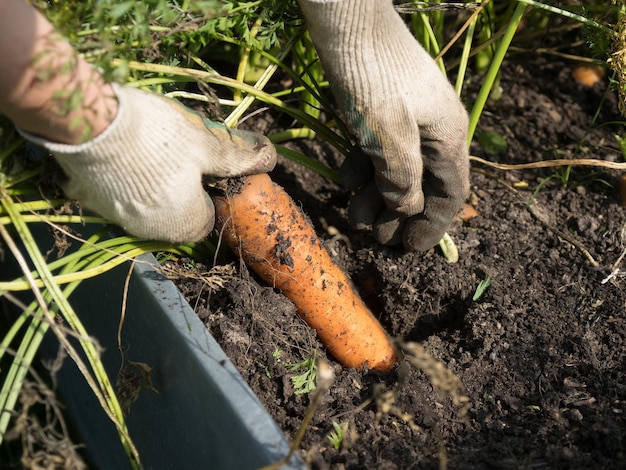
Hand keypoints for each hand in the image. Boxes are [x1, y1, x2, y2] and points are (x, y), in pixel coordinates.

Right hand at [21, 84, 275, 242]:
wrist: (88, 123)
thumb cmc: (158, 137)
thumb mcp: (206, 145)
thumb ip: (238, 157)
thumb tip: (270, 158)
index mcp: (185, 224)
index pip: (208, 220)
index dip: (211, 194)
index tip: (206, 168)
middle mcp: (151, 231)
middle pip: (178, 214)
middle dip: (183, 189)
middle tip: (181, 154)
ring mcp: (118, 219)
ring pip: (148, 206)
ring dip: (155, 185)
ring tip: (153, 150)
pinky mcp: (91, 202)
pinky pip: (120, 196)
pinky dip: (127, 181)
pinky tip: (125, 154)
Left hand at [298, 0, 469, 250]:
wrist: (347, 18)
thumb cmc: (373, 78)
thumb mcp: (390, 138)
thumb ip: (401, 179)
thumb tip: (405, 208)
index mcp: (447, 136)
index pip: (449, 193)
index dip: (431, 226)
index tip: (410, 251)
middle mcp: (433, 129)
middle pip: (421, 184)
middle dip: (397, 214)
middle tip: (374, 237)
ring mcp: (407, 117)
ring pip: (396, 168)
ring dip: (375, 195)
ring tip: (352, 214)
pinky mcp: (382, 107)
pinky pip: (378, 147)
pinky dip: (362, 167)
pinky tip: (343, 178)